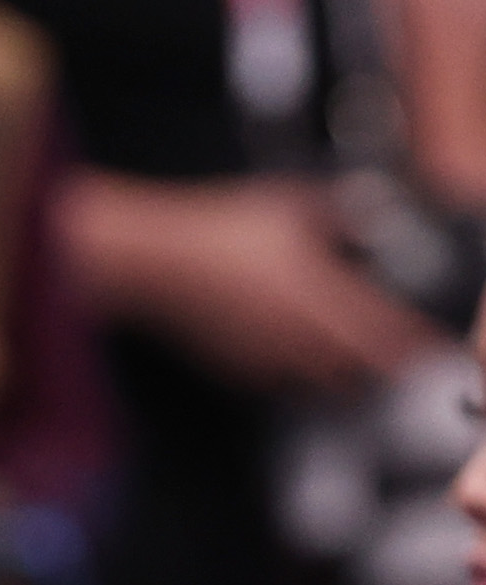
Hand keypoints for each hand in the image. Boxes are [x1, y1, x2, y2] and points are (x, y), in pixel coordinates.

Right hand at [58, 170, 443, 392]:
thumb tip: (373, 212)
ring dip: (333, 374)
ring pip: (313, 382)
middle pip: (352, 374)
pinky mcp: (230, 366)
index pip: (380, 334)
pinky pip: (273, 380)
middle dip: (373, 369)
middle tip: (389, 359)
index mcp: (317, 296)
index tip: (429, 349)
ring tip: (342, 360)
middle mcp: (294, 337)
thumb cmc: (219, 229)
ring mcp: (260, 357)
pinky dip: (289, 372)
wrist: (154, 262)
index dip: (410, 345)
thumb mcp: (290, 203)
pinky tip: (285, 351)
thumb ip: (340, 212)